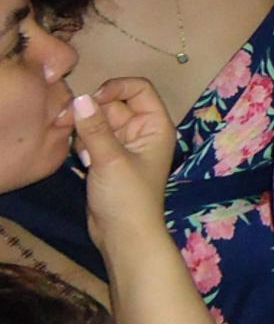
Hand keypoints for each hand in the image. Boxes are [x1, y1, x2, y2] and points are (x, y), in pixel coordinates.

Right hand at [71, 79, 176, 252]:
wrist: (123, 236)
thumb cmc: (127, 197)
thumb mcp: (110, 159)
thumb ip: (94, 128)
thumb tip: (80, 98)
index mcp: (155, 125)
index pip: (139, 88)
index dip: (116, 87)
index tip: (92, 99)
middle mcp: (143, 130)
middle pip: (114, 104)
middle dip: (92, 112)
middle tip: (68, 123)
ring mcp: (125, 144)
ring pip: (100, 121)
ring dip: (85, 131)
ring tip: (83, 154)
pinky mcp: (108, 157)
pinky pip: (93, 138)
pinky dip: (84, 144)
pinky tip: (83, 162)